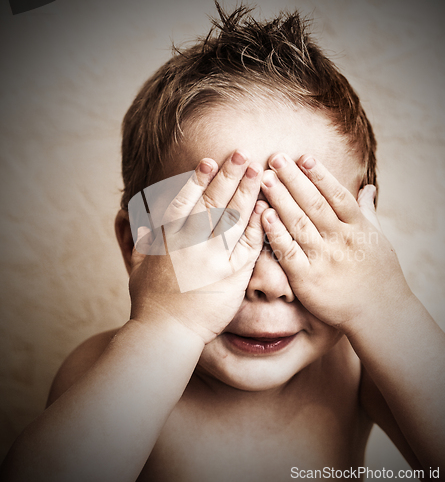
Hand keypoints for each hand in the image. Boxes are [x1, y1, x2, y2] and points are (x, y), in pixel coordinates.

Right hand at [129, 151, 266, 343]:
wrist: (165, 334)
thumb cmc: (149, 302)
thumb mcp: (138, 267)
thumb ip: (140, 240)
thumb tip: (134, 218)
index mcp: (168, 240)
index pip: (184, 202)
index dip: (197, 180)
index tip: (209, 161)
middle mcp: (190, 244)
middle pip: (213, 203)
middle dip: (228, 176)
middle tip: (242, 154)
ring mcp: (212, 259)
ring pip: (233, 219)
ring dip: (246, 193)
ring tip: (258, 171)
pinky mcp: (231, 276)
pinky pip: (247, 246)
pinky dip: (256, 226)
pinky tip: (266, 208)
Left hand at [260, 153, 412, 330]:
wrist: (380, 314)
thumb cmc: (380, 274)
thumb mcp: (379, 239)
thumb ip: (368, 211)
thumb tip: (368, 186)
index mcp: (358, 228)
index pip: (337, 196)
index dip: (320, 175)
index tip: (303, 157)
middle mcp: (341, 240)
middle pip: (314, 204)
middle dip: (293, 179)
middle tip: (275, 158)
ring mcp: (324, 259)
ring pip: (299, 223)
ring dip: (281, 199)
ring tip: (265, 178)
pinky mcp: (307, 279)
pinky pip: (289, 252)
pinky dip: (277, 233)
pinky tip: (264, 215)